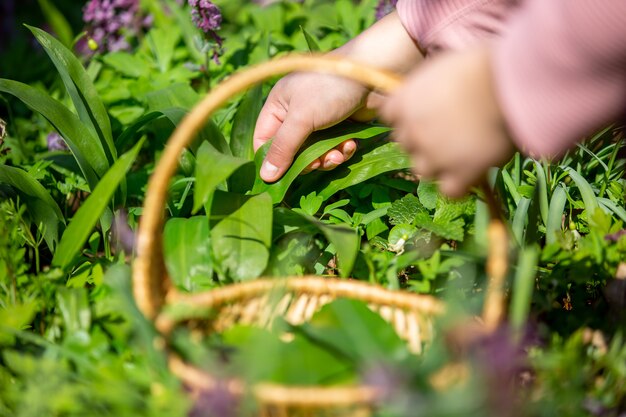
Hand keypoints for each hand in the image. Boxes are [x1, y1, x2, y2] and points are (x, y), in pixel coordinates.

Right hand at [253, 71, 372, 181]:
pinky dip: (342, 150)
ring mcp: (319, 119)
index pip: (264, 139)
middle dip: (306, 161)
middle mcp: (296, 112)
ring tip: (338, 155)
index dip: (271, 159)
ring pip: (315, 153)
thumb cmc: (330, 89)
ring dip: (327, 158)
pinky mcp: (341, 124)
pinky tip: (351, 145)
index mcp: (279, 104)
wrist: (374, 72)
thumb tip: (265, 177)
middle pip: (292, 151)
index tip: (279, 177)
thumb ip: (283, 148)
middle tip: (318, 164)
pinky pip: (335, 147)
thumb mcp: (301, 118)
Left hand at [381, 46, 515, 197]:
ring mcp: (434, 156)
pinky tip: (472, 173)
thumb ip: (427, 90)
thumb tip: (431, 98)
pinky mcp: (459, 174)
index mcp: (404, 102)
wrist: (507, 84)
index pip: (389, 116)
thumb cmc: (480, 65)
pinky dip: (459, 185)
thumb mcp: (441, 68)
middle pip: (405, 144)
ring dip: (437, 164)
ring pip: (423, 170)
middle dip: (421, 140)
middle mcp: (413, 132)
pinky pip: (450, 191)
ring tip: (461, 153)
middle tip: (447, 132)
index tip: (423, 113)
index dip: (405, 116)